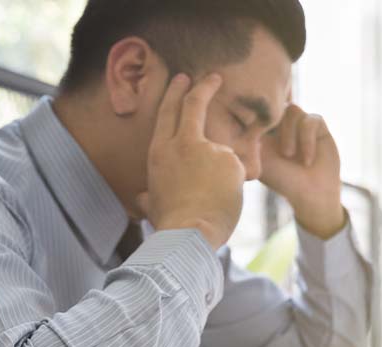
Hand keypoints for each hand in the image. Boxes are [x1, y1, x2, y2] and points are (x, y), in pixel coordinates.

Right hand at [139, 73, 245, 249]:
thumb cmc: (170, 224)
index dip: (175, 93)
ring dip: (224, 174)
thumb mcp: (153, 205)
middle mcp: (181, 144)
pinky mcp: (230, 160)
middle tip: (213, 77)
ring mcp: (207, 149)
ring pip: (223, 154)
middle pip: (192, 105)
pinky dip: (236, 184)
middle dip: (203, 87)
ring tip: (216, 199)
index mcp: (159, 152)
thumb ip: (150, 196)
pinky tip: (227, 198)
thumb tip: (142, 198)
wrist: (189, 233)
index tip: (183, 79)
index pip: (167, 113)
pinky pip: (239, 169)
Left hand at [260, 104, 345, 238]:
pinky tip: (306, 160)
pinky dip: (307, 139)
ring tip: (288, 155)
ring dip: (288, 133)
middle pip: (274, 104)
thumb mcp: (259, 160)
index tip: (253, 134)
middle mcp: (282, 121)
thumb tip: (231, 126)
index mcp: (265, 126)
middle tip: (267, 142)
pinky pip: (311, 120)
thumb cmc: (282, 180)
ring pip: (292, 110)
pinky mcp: (317, 124)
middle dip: (270, 121)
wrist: (312, 193)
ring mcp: (300, 121)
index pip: (256, 107)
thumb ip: (247, 140)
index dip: (252, 114)